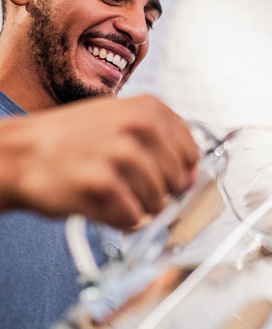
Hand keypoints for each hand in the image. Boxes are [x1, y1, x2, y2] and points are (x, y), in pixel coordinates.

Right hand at [2, 94, 198, 226]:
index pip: (191, 155)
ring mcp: (122, 155)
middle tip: (122, 181)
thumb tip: (194, 178)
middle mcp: (140, 127)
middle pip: (177, 183)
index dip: (176, 172)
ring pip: (158, 204)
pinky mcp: (103, 184)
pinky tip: (97, 200)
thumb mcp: (122, 124)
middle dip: (155, 192)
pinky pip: (132, 218)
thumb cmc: (74, 141)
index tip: (155, 172)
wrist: (19, 154)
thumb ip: (163, 146)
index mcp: (151, 109)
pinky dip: (117, 219)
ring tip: (107, 188)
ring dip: (134, 206)